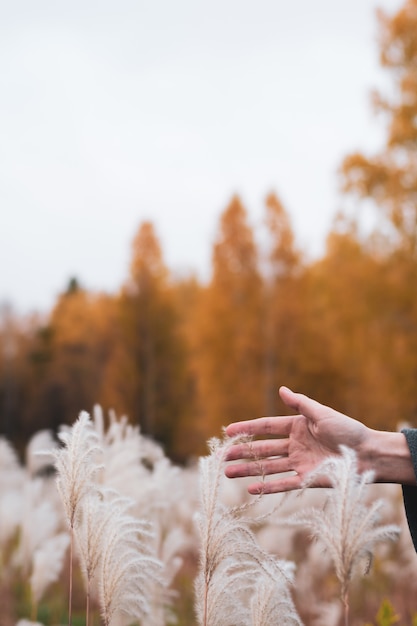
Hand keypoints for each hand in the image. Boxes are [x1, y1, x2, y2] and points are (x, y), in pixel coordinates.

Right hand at [225, 386, 375, 493]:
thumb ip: (300, 404)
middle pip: (262, 449)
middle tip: (221, 457)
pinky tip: (251, 489)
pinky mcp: (307, 479)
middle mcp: (295, 445)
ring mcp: (299, 463)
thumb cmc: (348, 431)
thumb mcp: (322, 414)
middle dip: (241, 453)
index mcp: (297, 427)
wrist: (369, 455)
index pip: (266, 427)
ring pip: (268, 467)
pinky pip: (283, 484)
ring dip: (249, 470)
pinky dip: (268, 486)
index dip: (247, 428)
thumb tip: (281, 390)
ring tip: (228, 473)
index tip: (228, 431)